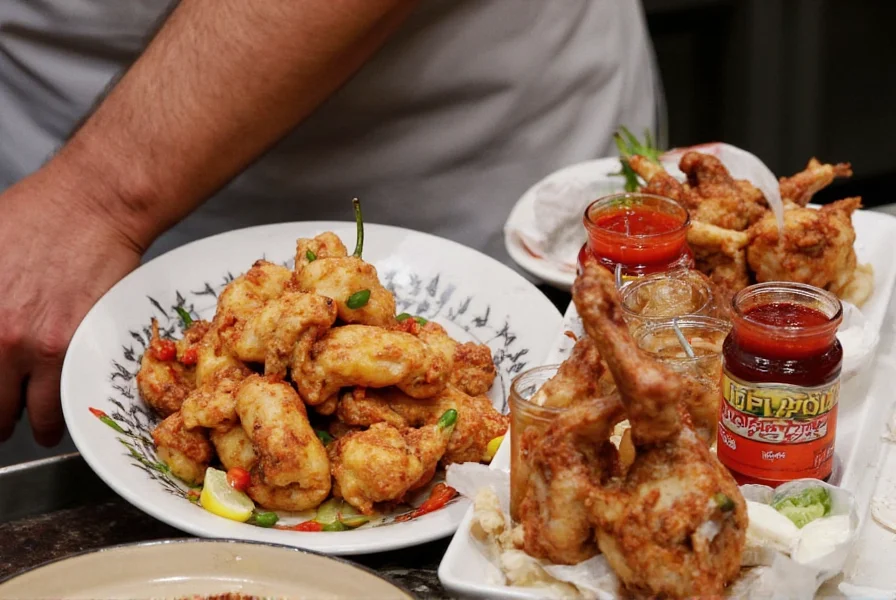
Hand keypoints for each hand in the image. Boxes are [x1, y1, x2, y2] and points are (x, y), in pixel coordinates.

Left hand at [0, 167, 142, 445]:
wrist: (94, 206)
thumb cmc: (36, 217)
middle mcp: (0, 337)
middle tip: (1, 423)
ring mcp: (39, 346)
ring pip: (30, 413)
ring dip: (31, 424)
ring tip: (35, 426)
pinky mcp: (79, 346)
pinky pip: (66, 398)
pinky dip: (62, 412)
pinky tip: (59, 411)